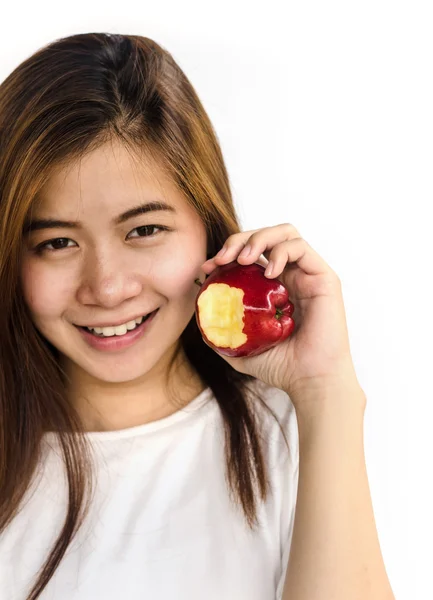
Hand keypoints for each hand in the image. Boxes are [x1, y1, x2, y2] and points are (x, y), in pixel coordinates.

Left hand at [201, 223, 361, 406]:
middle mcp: (292, 276)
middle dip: (239, 239)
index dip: (227, 252)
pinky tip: (269, 273)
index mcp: (274, 287)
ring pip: (285, 233)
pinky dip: (280, 252)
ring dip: (259, 238)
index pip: (250, 253)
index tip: (208, 267)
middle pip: (265, 236)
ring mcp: (308, 274)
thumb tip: (200, 317)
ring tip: (243, 259)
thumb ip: (222, 333)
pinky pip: (301, 248)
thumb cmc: (281, 367)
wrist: (309, 381)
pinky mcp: (324, 277)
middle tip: (222, 258)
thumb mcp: (240, 349)